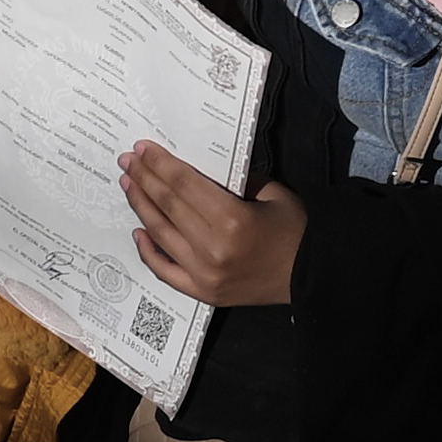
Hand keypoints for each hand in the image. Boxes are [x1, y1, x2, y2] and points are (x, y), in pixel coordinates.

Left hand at [122, 145, 307, 306]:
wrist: (313, 275)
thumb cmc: (296, 229)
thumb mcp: (271, 193)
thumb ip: (232, 181)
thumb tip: (195, 169)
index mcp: (232, 219)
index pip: (183, 184)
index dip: (159, 164)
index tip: (141, 149)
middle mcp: (211, 248)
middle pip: (167, 206)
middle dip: (144, 179)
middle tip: (127, 161)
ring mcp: (203, 274)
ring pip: (160, 234)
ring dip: (140, 206)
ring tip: (129, 184)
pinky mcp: (201, 292)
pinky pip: (164, 270)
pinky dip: (147, 251)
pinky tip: (138, 230)